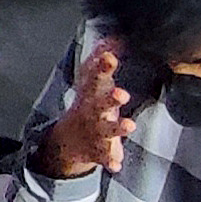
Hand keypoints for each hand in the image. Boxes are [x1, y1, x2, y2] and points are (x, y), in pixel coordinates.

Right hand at [36, 40, 135, 178]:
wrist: (70, 139)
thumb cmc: (89, 104)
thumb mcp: (92, 82)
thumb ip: (102, 60)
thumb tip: (115, 36)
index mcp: (92, 93)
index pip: (96, 77)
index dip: (102, 67)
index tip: (110, 57)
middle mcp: (92, 112)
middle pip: (100, 104)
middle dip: (110, 99)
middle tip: (122, 94)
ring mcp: (95, 132)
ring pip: (106, 130)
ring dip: (117, 128)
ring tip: (130, 125)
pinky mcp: (99, 150)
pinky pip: (105, 157)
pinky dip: (110, 160)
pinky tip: (117, 165)